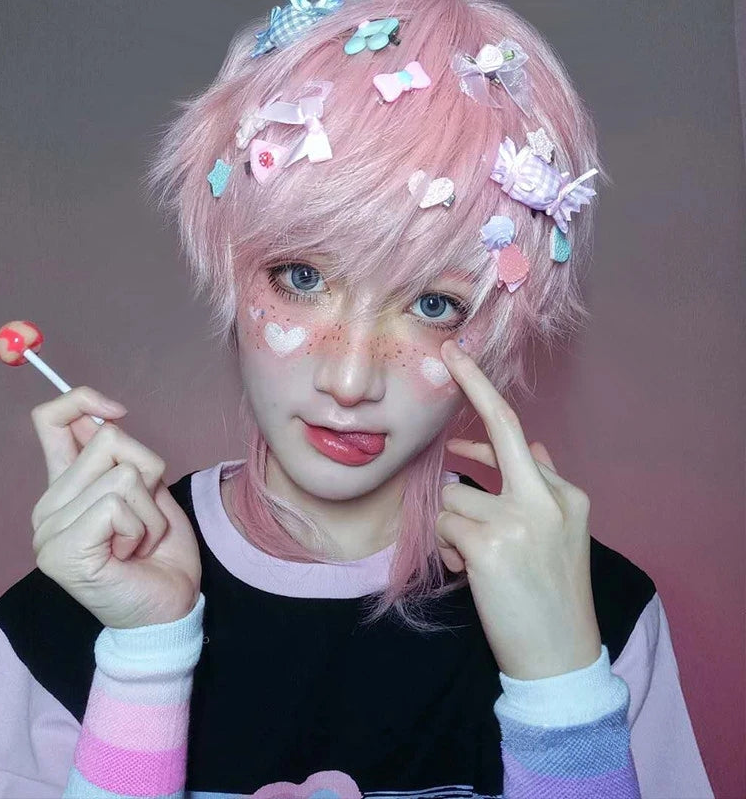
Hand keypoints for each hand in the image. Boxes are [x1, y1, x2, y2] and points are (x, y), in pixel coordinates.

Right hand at [29, 386, 201, 628]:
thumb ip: (123, 459)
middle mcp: (49, 505)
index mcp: (66, 487)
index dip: (82, 400)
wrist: (169, 610)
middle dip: (148, 473)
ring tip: (139, 540)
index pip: (50, 421)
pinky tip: (130, 554)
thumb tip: (105, 415)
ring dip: (150, 509)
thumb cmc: (161, 554)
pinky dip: (142, 527)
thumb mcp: (148, 494)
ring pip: (122, 474)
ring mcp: (49, 530)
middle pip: (107, 440)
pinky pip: (118, 504)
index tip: (117, 411)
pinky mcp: (62, 549)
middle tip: (144, 518)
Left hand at [436, 339, 600, 679]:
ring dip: (452, 525)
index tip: (461, 360)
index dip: (486, 392)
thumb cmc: (553, 593)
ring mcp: (518, 521)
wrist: (560, 656)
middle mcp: (546, 500)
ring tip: (474, 558)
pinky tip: (471, 573)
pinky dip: (448, 548)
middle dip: (473, 385)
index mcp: (565, 496)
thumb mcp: (561, 534)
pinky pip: (444, 526)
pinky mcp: (489, 546)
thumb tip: (534, 445)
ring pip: (453, 495)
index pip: (521, 434)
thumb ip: (543, 486)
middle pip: (500, 430)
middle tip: (449, 352)